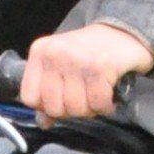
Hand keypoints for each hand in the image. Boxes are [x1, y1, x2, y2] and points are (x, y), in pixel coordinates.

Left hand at [19, 21, 153, 122]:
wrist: (123, 31)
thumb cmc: (90, 51)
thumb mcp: (61, 67)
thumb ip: (48, 93)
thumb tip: (44, 122)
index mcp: (40, 52)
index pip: (30, 98)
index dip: (47, 107)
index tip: (63, 100)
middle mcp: (55, 53)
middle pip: (54, 107)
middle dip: (72, 110)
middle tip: (84, 98)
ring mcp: (77, 59)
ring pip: (76, 108)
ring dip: (91, 109)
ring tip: (96, 96)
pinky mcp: (101, 66)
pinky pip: (98, 104)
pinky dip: (106, 106)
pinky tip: (108, 96)